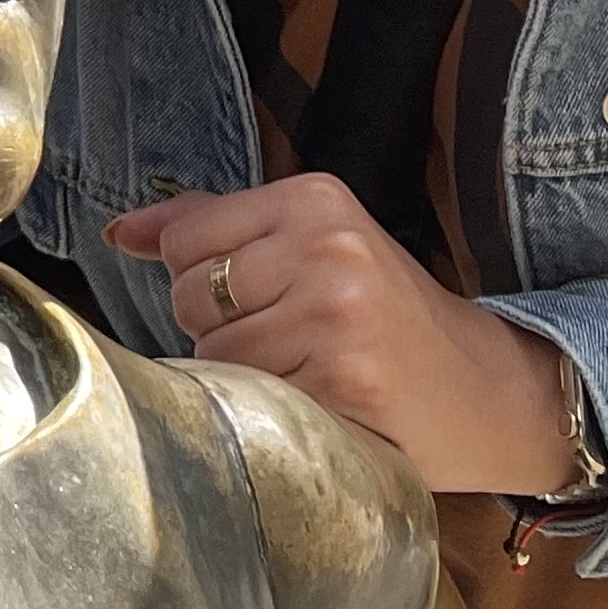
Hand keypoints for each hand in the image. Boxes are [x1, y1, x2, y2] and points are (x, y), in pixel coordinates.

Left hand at [105, 173, 580, 493]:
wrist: (487, 391)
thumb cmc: (388, 319)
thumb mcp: (315, 246)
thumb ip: (214, 228)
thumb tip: (120, 230)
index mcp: (317, 198)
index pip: (185, 238)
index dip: (203, 281)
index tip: (262, 297)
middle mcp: (327, 246)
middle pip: (190, 295)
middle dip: (221, 328)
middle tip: (292, 339)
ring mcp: (335, 314)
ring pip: (213, 351)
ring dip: (244, 376)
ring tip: (306, 371)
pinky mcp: (340, 380)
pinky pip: (249, 397)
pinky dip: (271, 411)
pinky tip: (319, 403)